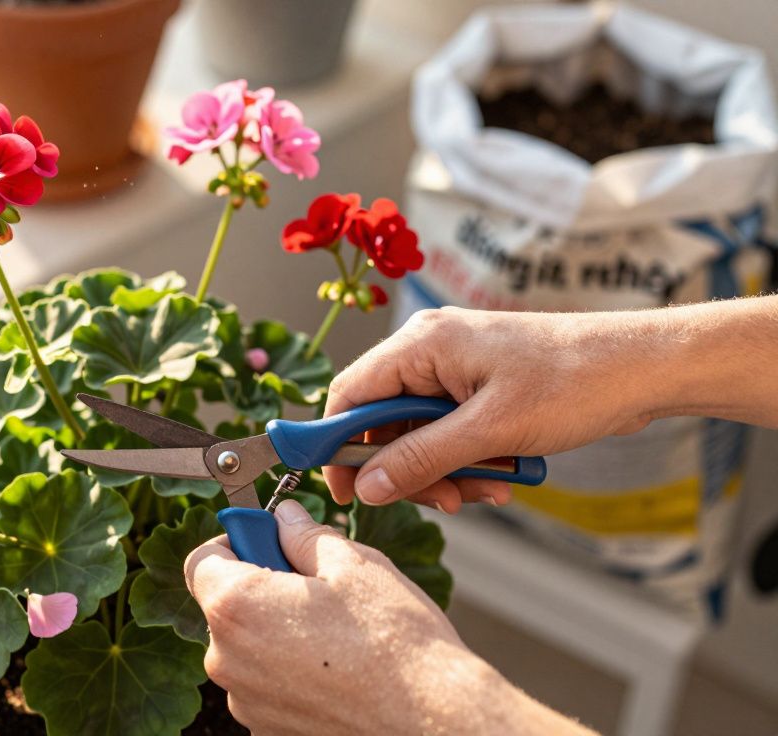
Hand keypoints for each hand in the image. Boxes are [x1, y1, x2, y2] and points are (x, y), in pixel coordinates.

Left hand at [184, 500, 592, 735]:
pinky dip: (288, 669)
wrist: (431, 720)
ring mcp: (245, 700)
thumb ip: (304, 534)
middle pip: (224, 605)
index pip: (201, 560)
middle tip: (316, 586)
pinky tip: (335, 666)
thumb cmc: (394, 643)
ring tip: (335, 632)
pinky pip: (265, 683)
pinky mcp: (267, 728)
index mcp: (237, 607)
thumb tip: (285, 518)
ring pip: (247, 646)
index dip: (235, 542)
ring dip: (276, 630)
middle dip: (261, 587)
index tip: (268, 541)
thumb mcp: (353, 564)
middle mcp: (227, 659)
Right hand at [323, 306, 669, 511]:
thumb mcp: (489, 431)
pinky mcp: (478, 388)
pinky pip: (449, 433)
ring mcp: (455, 369)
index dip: (338, 445)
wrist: (640, 369)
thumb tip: (366, 487)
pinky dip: (467, 461)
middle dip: (407, 468)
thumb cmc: (571, 383)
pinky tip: (500, 478)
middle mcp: (429, 350)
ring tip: (484, 490)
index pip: (349, 394)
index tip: (345, 491)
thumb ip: (419, 459)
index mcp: (421, 344)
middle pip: (382, 421)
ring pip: (418, 434)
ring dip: (443, 471)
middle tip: (440, 499)